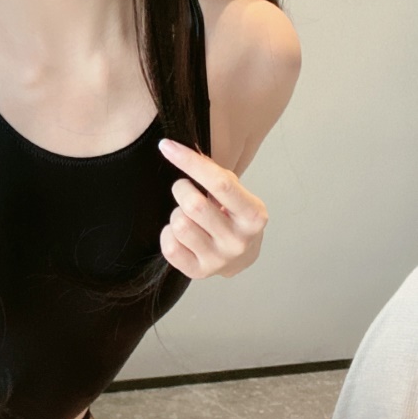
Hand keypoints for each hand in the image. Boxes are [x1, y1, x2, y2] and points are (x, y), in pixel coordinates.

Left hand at [157, 139, 267, 279]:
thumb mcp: (236, 193)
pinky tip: (181, 233)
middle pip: (193, 205)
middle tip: (186, 190)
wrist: (242, 256)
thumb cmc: (234, 215)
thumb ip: (215, 174)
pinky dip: (168, 233)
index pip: (220, 183)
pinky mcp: (199, 272)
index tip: (166, 146)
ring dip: (176, 213)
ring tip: (188, 215)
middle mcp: (239, 240)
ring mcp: (219, 259)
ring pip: (179, 224)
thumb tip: (182, 150)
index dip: (190, 162)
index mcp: (253, 216)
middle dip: (182, 189)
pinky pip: (169, 246)